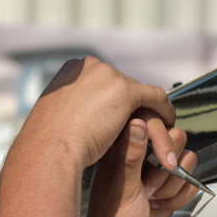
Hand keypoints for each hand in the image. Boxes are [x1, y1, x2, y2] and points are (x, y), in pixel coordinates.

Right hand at [17, 57, 180, 171]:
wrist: (49, 150)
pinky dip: (164, 110)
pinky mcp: (125, 90)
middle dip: (133, 107)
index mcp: (71, 71)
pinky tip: (169, 125)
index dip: (114, 102)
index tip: (122, 117)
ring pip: (139, 94)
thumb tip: (77, 117)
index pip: (103, 83)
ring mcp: (108, 75)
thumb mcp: (55, 119)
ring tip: (157, 132)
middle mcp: (90, 66)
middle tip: (143, 127)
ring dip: (149, 113)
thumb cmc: (48, 145)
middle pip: (122, 86)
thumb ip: (71, 110)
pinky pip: (155, 97)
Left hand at [75, 116, 199, 216]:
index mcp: (121, 150)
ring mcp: (154, 174)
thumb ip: (132, 155)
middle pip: (175, 139)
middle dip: (170, 166)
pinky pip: (189, 181)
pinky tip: (163, 207)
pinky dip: (181, 196)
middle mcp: (140, 158)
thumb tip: (137, 123)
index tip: (160, 162)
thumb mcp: (122, 189)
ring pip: (185, 160)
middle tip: (151, 188)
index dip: (162, 140)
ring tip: (154, 200)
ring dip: (175, 183)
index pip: (152, 123)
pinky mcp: (167, 190)